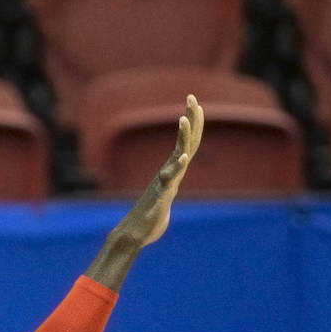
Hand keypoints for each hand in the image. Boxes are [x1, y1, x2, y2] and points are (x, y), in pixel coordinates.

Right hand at [113, 95, 204, 248]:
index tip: (195, 104)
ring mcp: (164, 182)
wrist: (134, 235)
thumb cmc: (150, 220)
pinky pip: (169, 179)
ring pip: (176, 155)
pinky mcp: (160, 196)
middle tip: (192, 96)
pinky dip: (176, 167)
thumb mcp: (165, 200)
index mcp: (173, 171)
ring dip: (181, 137)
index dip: (194, 124)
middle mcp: (169, 171)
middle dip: (190, 118)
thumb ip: (168, 191)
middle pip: (186, 141)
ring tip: (184, 119)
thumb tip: (168, 189)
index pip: (188, 143)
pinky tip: (183, 157)